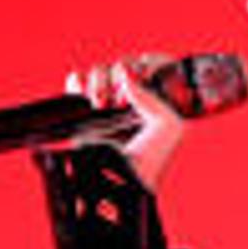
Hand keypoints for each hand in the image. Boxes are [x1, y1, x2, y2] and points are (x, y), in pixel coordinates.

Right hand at [70, 53, 195, 187]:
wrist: (120, 183)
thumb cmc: (150, 161)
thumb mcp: (171, 127)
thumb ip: (156, 96)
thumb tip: (125, 77)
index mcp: (154, 100)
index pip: (147, 65)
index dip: (145, 66)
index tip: (145, 79)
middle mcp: (130, 100)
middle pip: (121, 65)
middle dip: (119, 76)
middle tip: (119, 101)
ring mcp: (106, 105)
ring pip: (99, 70)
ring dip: (99, 80)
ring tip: (101, 104)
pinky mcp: (81, 113)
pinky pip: (76, 82)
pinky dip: (77, 81)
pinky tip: (84, 93)